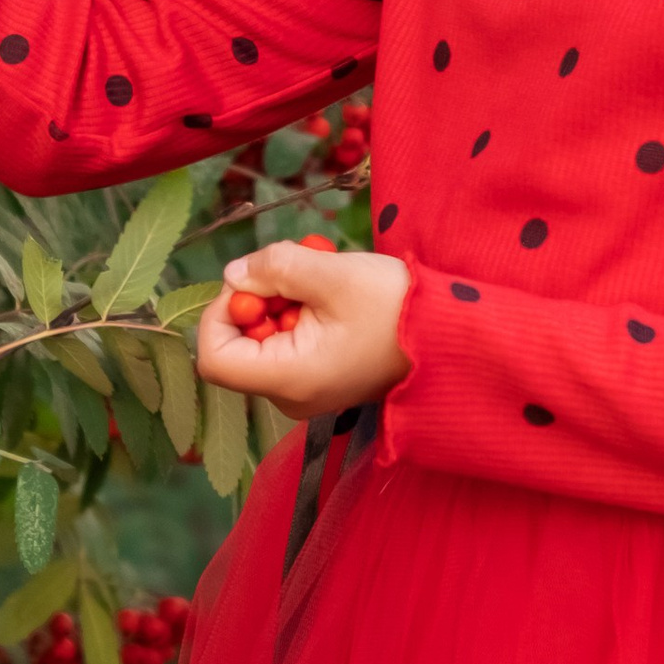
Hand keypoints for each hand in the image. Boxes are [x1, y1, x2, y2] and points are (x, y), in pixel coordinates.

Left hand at [195, 237, 411, 429]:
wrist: (451, 336)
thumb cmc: (395, 307)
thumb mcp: (331, 273)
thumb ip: (274, 268)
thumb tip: (233, 274)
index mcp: (288, 379)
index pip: (213, 358)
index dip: (219, 312)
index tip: (254, 279)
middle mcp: (290, 395)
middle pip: (238, 344)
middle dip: (261, 297)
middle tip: (300, 270)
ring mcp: (306, 390)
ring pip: (265, 338)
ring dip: (283, 300)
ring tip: (323, 278)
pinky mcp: (322, 378)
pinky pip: (289, 343)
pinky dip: (300, 312)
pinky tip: (332, 295)